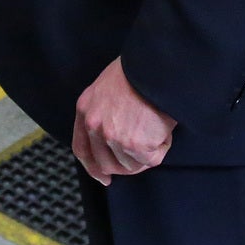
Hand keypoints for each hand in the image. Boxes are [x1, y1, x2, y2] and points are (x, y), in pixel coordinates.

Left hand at [72, 59, 175, 184]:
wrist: (154, 66)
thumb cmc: (135, 71)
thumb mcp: (105, 89)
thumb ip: (103, 114)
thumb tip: (112, 141)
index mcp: (85, 110)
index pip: (82, 148)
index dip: (92, 167)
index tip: (103, 178)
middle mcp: (95, 126)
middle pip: (106, 163)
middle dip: (125, 164)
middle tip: (141, 154)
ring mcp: (114, 137)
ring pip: (132, 164)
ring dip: (146, 153)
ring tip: (155, 127)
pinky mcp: (136, 145)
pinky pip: (152, 158)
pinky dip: (161, 147)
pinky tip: (163, 128)